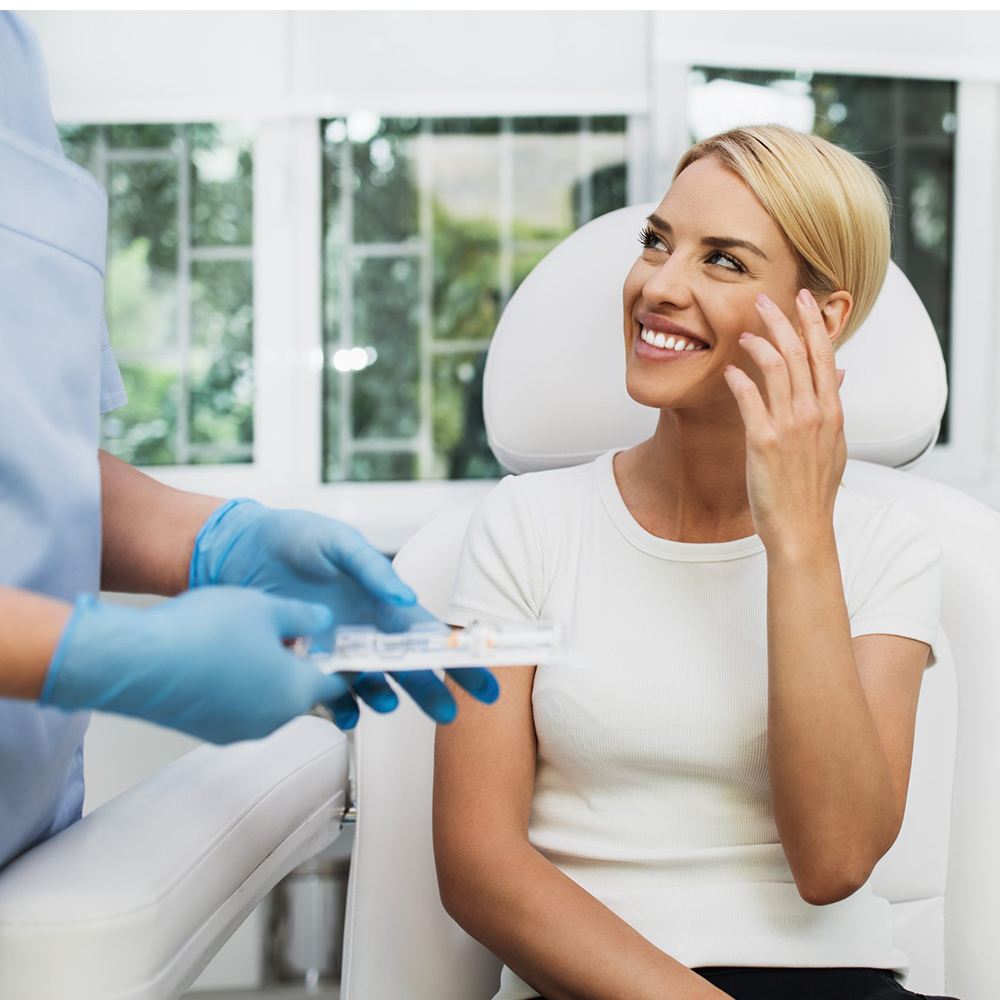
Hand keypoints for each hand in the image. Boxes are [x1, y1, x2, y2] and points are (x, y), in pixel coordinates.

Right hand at [40, 587, 348, 743]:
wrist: (138, 661)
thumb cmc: (202, 634)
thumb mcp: (268, 607)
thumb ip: (306, 616)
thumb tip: (323, 622)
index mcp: (296, 691)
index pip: (339, 684)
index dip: (346, 663)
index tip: (347, 651)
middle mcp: (272, 720)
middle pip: (302, 691)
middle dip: (300, 664)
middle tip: (291, 634)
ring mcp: (237, 729)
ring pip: (268, 700)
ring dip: (267, 674)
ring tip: (248, 638)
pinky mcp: (207, 730)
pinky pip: (236, 707)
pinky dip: (238, 686)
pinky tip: (220, 656)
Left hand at [189, 502, 498, 727]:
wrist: (238, 550)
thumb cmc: (293, 537)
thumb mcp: (337, 543)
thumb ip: (372, 569)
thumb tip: (405, 597)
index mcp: (383, 602)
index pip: (430, 636)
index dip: (458, 659)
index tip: (482, 683)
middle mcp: (367, 631)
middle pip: (410, 669)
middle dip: (433, 692)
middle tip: (449, 715)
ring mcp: (338, 650)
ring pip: (374, 686)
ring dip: (384, 699)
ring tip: (385, 704)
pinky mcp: (307, 663)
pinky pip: (330, 696)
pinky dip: (341, 709)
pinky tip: (345, 714)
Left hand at [722, 289, 847, 552]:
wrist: (803, 529)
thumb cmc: (812, 492)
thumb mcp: (833, 446)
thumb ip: (832, 407)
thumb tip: (838, 374)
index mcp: (833, 413)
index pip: (825, 355)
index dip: (813, 323)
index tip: (803, 299)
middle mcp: (815, 414)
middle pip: (800, 352)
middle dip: (783, 320)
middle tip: (765, 299)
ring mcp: (791, 426)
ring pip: (777, 368)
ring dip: (759, 343)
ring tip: (744, 332)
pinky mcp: (765, 441)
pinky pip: (750, 398)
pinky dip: (739, 379)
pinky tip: (730, 370)